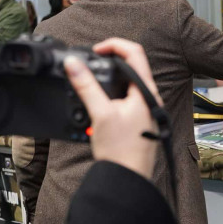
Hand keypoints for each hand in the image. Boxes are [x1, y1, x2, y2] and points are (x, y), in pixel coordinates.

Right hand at [63, 38, 162, 180]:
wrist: (127, 179)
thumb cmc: (121, 151)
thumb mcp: (100, 113)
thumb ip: (86, 86)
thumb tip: (73, 63)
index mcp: (146, 91)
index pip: (135, 52)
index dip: (113, 45)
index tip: (95, 50)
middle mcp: (149, 97)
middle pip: (130, 66)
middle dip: (108, 61)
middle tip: (89, 64)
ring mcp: (144, 109)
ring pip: (125, 83)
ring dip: (107, 78)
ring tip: (90, 81)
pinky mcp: (137, 119)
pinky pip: (123, 98)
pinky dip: (109, 94)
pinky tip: (96, 103)